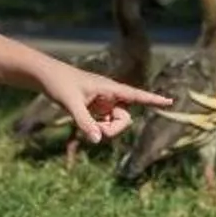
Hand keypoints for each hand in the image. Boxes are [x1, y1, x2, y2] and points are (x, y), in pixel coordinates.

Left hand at [38, 64, 168, 142]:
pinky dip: (97, 129)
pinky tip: (84, 125)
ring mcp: (103, 103)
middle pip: (125, 118)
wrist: (46, 76)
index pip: (136, 95)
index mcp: (110, 88)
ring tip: (88, 128)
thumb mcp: (71, 104)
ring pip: (115, 123)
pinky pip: (104, 124)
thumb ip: (84, 122)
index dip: (153, 100)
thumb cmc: (60, 84)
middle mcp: (110, 96)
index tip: (170, 102)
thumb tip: (97, 140)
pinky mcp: (95, 109)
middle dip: (115, 129)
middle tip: (98, 133)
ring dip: (106, 131)